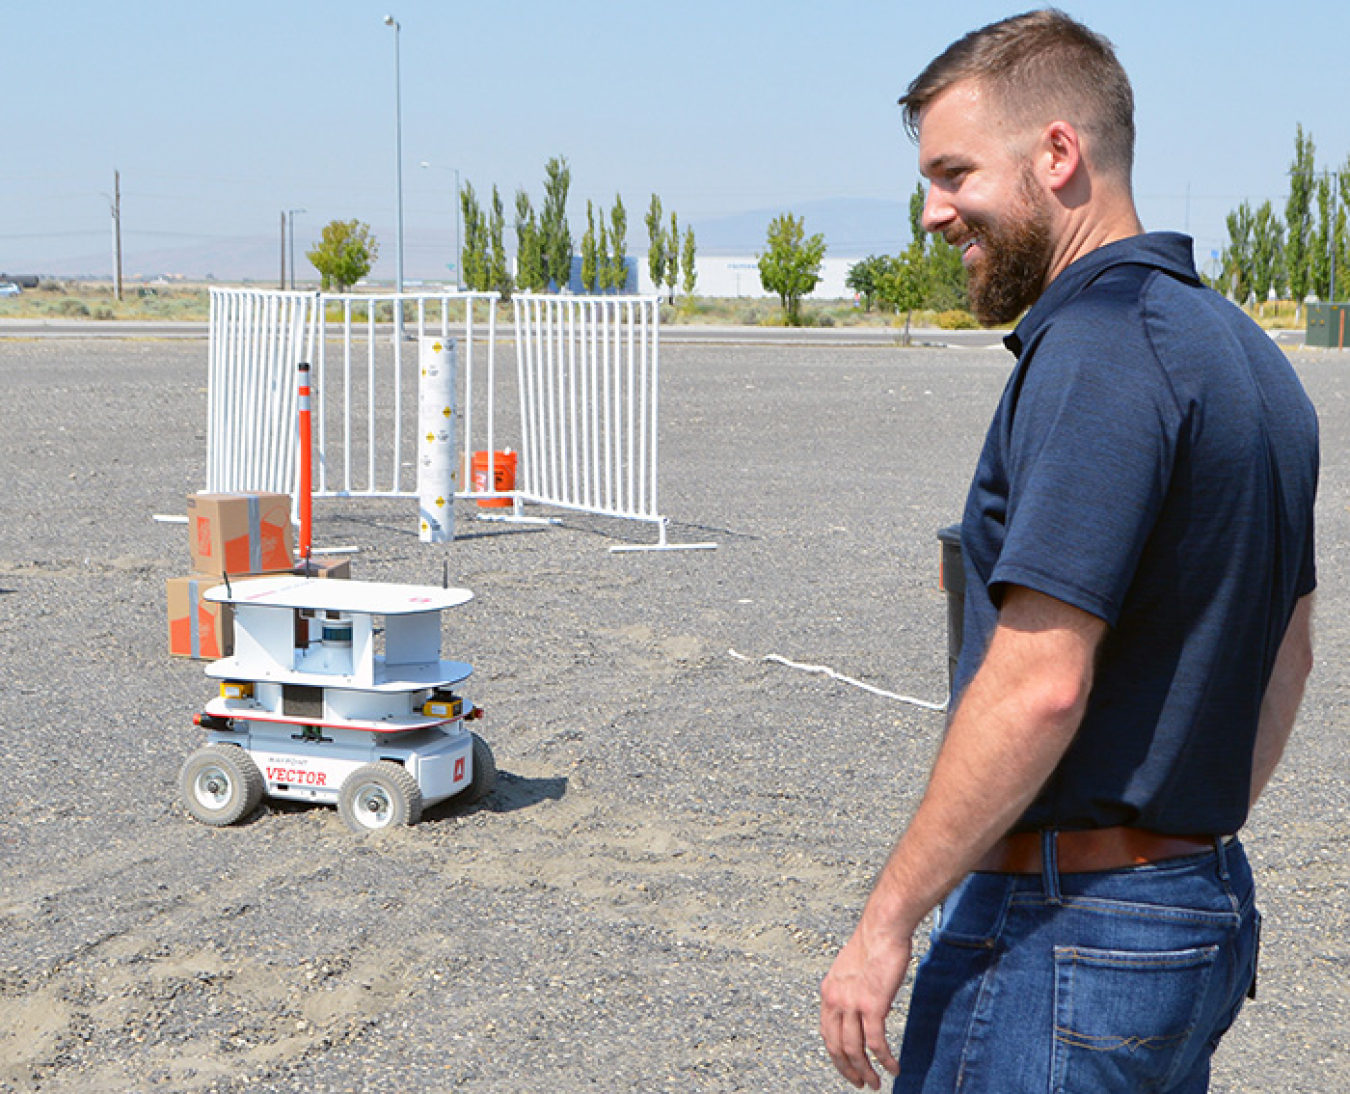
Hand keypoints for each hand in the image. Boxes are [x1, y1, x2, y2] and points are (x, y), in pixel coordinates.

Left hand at [820, 919, 912, 1088]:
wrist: (883, 927)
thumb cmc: (873, 943)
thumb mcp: (851, 970)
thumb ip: (851, 991)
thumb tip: (864, 1009)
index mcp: (828, 991)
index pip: (826, 1032)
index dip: (836, 1054)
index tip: (847, 1066)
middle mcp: (835, 1000)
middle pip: (837, 1046)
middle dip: (848, 1069)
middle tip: (860, 1083)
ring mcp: (852, 1004)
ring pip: (854, 1049)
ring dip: (866, 1071)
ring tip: (877, 1083)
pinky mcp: (872, 1005)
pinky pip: (876, 1043)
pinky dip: (884, 1060)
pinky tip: (893, 1067)